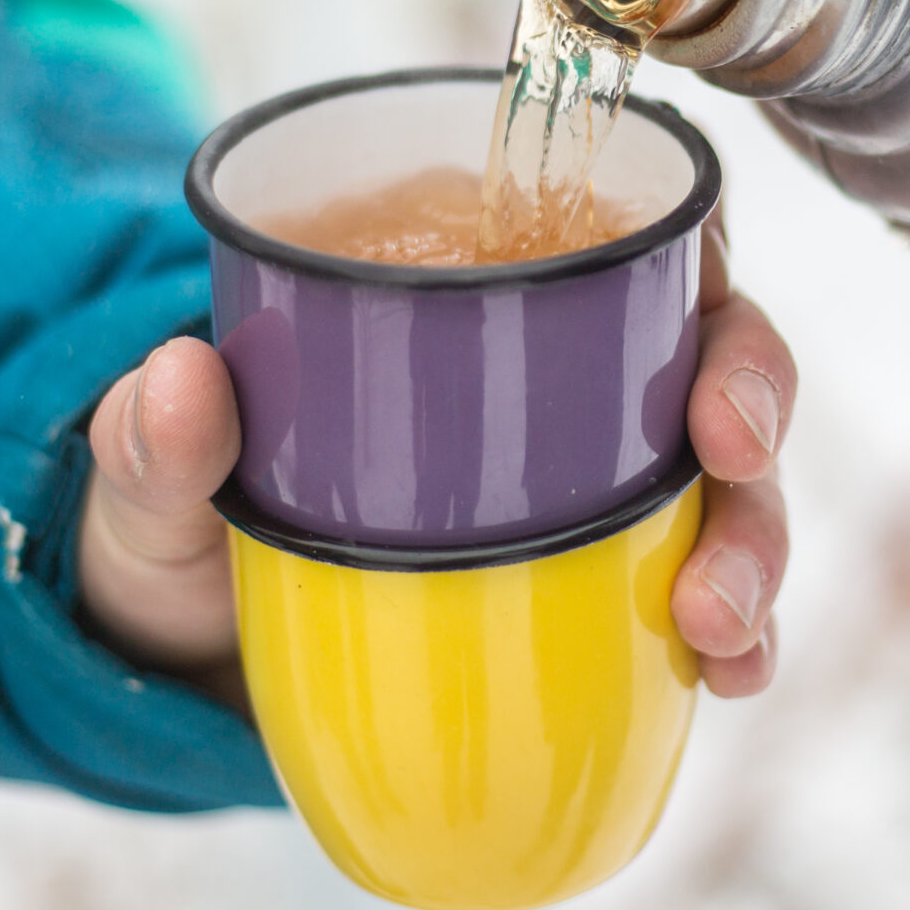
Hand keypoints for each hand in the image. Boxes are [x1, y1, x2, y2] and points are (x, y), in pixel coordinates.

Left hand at [75, 209, 794, 708]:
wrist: (198, 669)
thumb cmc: (196, 530)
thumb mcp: (159, 489)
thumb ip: (156, 444)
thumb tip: (176, 377)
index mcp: (477, 294)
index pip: (625, 232)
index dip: (701, 263)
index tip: (696, 338)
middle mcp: (566, 377)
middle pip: (712, 348)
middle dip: (752, 406)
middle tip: (731, 468)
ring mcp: (596, 487)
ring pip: (729, 479)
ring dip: (754, 542)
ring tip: (718, 628)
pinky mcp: (607, 590)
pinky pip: (706, 599)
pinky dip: (737, 639)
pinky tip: (729, 678)